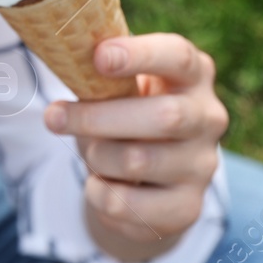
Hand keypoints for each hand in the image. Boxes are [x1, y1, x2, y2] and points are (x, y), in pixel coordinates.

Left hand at [43, 33, 228, 262]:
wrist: (147, 180)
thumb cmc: (126, 114)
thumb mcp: (118, 89)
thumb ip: (100, 75)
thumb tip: (63, 61)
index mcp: (193, 74)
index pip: (178, 56)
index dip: (140, 55)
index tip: (98, 57)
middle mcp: (208, 118)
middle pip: (165, 116)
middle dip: (99, 117)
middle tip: (54, 116)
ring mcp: (203, 165)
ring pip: (138, 161)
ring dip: (96, 155)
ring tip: (90, 152)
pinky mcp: (187, 207)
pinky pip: (127, 203)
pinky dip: (98, 192)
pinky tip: (100, 183)